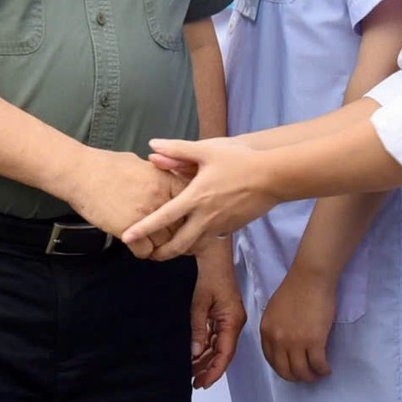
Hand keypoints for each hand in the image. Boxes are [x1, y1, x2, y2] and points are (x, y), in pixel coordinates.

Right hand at [64, 149, 180, 258]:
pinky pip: (146, 251)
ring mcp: (145, 215)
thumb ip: (156, 174)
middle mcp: (159, 198)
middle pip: (181, 226)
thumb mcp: (138, 163)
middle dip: (176, 234)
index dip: (188, 214)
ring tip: (155, 247)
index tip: (183, 221)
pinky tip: (138, 249)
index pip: (190, 203)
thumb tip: (163, 179)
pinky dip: (143, 253)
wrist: (80, 173)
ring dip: (160, 246)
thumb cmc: (105, 165)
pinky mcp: (128, 230)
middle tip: (171, 239)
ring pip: (165, 242)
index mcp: (164, 180)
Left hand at [124, 137, 280, 261]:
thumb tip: (152, 146)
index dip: (143, 229)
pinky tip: (193, 234)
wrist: (274, 177)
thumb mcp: (207, 150)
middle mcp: (206, 217)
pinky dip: (198, 242)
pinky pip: (210, 239)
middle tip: (148, 255)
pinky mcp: (232, 228)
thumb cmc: (239, 160)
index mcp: (195, 198)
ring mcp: (220, 226)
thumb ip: (178, 150)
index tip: (126, 238)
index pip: (163, 218)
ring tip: (168, 248)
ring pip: (195, 247)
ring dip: (180, 250)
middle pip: (178, 245)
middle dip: (161, 253)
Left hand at [190, 241, 244, 388]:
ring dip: (207, 360)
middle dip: (209, 369)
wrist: (215, 257)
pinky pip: (217, 337)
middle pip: (223, 353)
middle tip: (194, 382)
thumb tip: (196, 352)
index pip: (225, 352)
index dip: (215, 370)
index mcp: (232, 321)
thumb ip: (198, 329)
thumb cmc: (210, 276)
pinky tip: (197, 356)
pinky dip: (207, 348)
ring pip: (219, 347)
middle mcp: (234, 323)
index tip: (203, 382)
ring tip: (193, 373)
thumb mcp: (200, 303)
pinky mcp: (225, 316)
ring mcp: (230, 320)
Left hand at [261, 264, 337, 382]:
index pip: (271, 360)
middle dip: (296, 377)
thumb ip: (276, 328)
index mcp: (266, 330)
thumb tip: (283, 342)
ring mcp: (295, 342)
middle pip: (285, 371)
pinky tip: (326, 368)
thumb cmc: (296, 288)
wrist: (310, 278)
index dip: (283, 368)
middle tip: (307, 375)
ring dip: (311, 376)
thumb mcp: (275, 310)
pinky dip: (323, 370)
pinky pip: (318, 365)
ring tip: (319, 373)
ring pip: (302, 372)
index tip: (292, 369)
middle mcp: (278, 339)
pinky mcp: (314, 342)